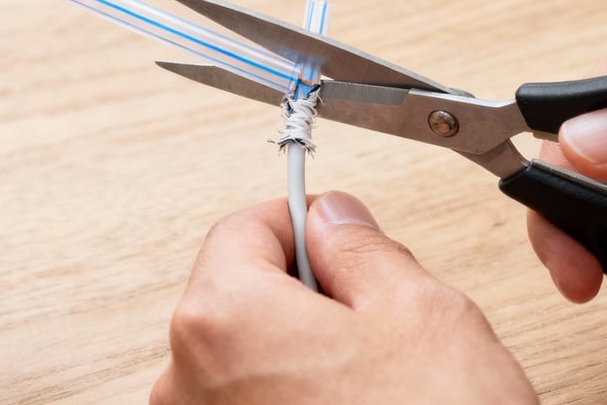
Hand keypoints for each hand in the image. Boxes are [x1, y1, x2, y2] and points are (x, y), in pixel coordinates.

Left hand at [151, 192, 535, 403]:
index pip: (244, 228)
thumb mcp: (418, 313)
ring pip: (249, 361)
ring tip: (375, 386)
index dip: (303, 222)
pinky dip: (295, 403)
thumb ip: (361, 247)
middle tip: (376, 320)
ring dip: (303, 356)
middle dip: (307, 295)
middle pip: (239, 296)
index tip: (340, 235)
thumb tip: (334, 219)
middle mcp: (188, 384)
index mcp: (223, 320)